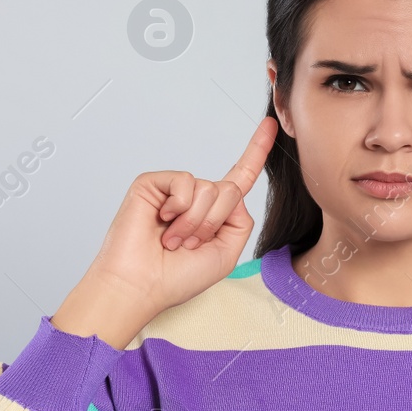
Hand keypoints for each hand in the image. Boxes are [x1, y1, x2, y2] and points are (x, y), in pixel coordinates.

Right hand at [53, 116, 278, 343]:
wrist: (141, 285)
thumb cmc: (177, 278)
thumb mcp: (226, 254)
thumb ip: (240, 221)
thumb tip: (232, 192)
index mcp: (214, 214)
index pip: (240, 177)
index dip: (256, 152)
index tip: (270, 125)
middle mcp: (195, 198)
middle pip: (230, 190)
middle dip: (214, 223)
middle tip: (189, 244)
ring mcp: (174, 190)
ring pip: (209, 188)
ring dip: (195, 222)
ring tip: (173, 239)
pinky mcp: (153, 183)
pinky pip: (185, 182)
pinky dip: (179, 207)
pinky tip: (162, 221)